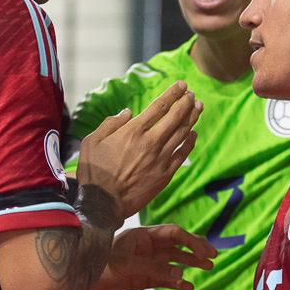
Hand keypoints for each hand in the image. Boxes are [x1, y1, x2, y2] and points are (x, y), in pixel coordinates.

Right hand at [77, 81, 202, 218]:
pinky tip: (194, 134)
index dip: (173, 93)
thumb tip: (128, 113)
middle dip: (186, 102)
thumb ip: (110, 123)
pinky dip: (190, 142)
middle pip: (175, 117)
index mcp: (133, 131)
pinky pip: (182, 154)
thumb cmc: (94, 172)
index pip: (159, 106)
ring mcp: (160, 158)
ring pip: (182, 133)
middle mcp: (150, 142)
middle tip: (192, 94)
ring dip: (192, 117)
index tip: (182, 85)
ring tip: (198, 107)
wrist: (104, 203)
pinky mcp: (165, 174)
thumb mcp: (92, 141)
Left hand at [78, 224, 217, 289]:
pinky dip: (177, 282)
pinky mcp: (139, 280)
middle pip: (176, 245)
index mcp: (140, 236)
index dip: (191, 241)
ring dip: (190, 264)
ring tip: (207, 269)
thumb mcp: (124, 266)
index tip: (206, 251)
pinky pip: (164, 278)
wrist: (76, 287)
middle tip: (213, 257)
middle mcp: (144, 248)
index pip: (172, 233)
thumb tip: (181, 274)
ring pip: (173, 261)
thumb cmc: (96, 270)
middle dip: (195, 249)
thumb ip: (152, 269)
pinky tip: (188, 287)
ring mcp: (143, 263)